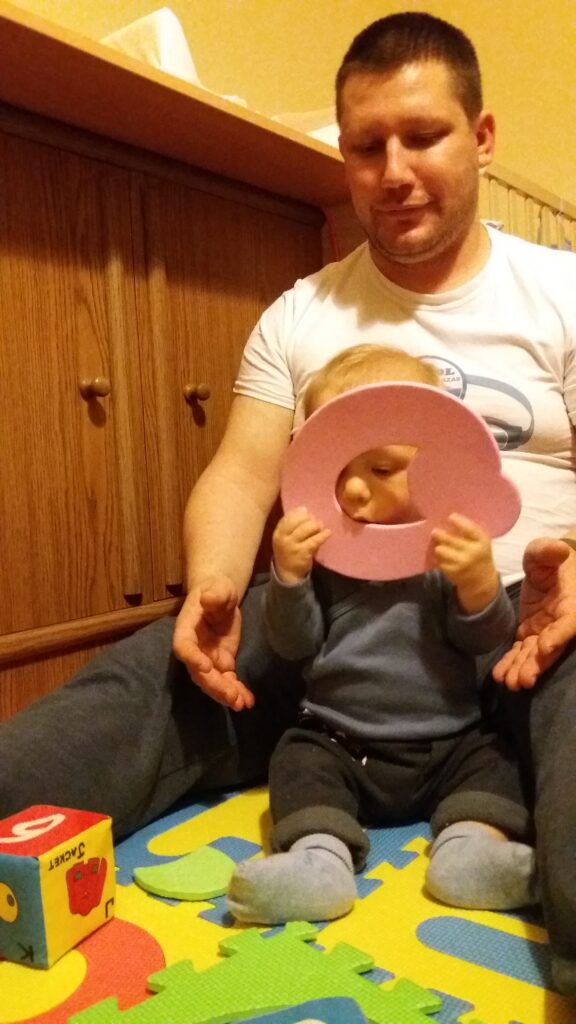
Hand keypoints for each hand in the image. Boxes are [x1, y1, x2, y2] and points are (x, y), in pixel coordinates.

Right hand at [172, 577, 254, 710]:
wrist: (222, 598)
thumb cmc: (217, 590)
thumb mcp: (219, 587)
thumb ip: (215, 593)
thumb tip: (208, 599)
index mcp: (187, 629)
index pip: (183, 647)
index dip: (191, 658)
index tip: (205, 667)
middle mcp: (195, 649)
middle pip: (199, 672)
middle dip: (214, 686)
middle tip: (231, 697)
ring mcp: (208, 658)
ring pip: (213, 682)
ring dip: (225, 694)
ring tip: (241, 704)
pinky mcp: (223, 663)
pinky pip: (228, 681)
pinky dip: (238, 692)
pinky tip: (249, 701)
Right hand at [272, 507, 330, 583]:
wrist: (287, 573)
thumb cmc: (287, 551)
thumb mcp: (284, 537)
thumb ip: (291, 524)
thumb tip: (304, 509)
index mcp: (278, 532)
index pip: (288, 517)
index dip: (299, 512)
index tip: (306, 511)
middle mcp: (283, 538)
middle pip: (298, 521)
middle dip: (309, 518)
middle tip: (316, 520)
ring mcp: (293, 546)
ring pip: (307, 529)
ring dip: (316, 525)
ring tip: (321, 526)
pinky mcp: (303, 553)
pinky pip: (315, 541)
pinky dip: (323, 535)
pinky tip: (328, 532)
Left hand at [431, 512, 498, 613]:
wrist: (482, 580)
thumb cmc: (480, 554)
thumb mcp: (481, 542)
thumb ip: (469, 532)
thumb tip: (449, 518)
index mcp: (482, 542)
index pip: (470, 530)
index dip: (459, 522)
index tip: (451, 516)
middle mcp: (473, 553)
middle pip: (451, 540)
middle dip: (440, 534)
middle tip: (434, 531)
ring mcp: (462, 563)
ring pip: (441, 550)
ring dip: (438, 546)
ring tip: (438, 545)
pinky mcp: (452, 572)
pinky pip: (439, 560)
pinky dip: (438, 557)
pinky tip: (441, 556)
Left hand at [493, 538, 575, 689]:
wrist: (549, 569)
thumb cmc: (551, 559)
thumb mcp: (546, 551)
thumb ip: (548, 550)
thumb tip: (559, 549)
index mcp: (570, 604)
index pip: (569, 623)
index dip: (559, 636)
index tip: (544, 647)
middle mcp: (559, 622)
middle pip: (551, 648)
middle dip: (537, 664)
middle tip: (523, 679)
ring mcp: (544, 630)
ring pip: (535, 654)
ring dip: (523, 669)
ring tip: (510, 683)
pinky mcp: (530, 633)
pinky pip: (522, 651)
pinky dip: (512, 663)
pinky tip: (501, 676)